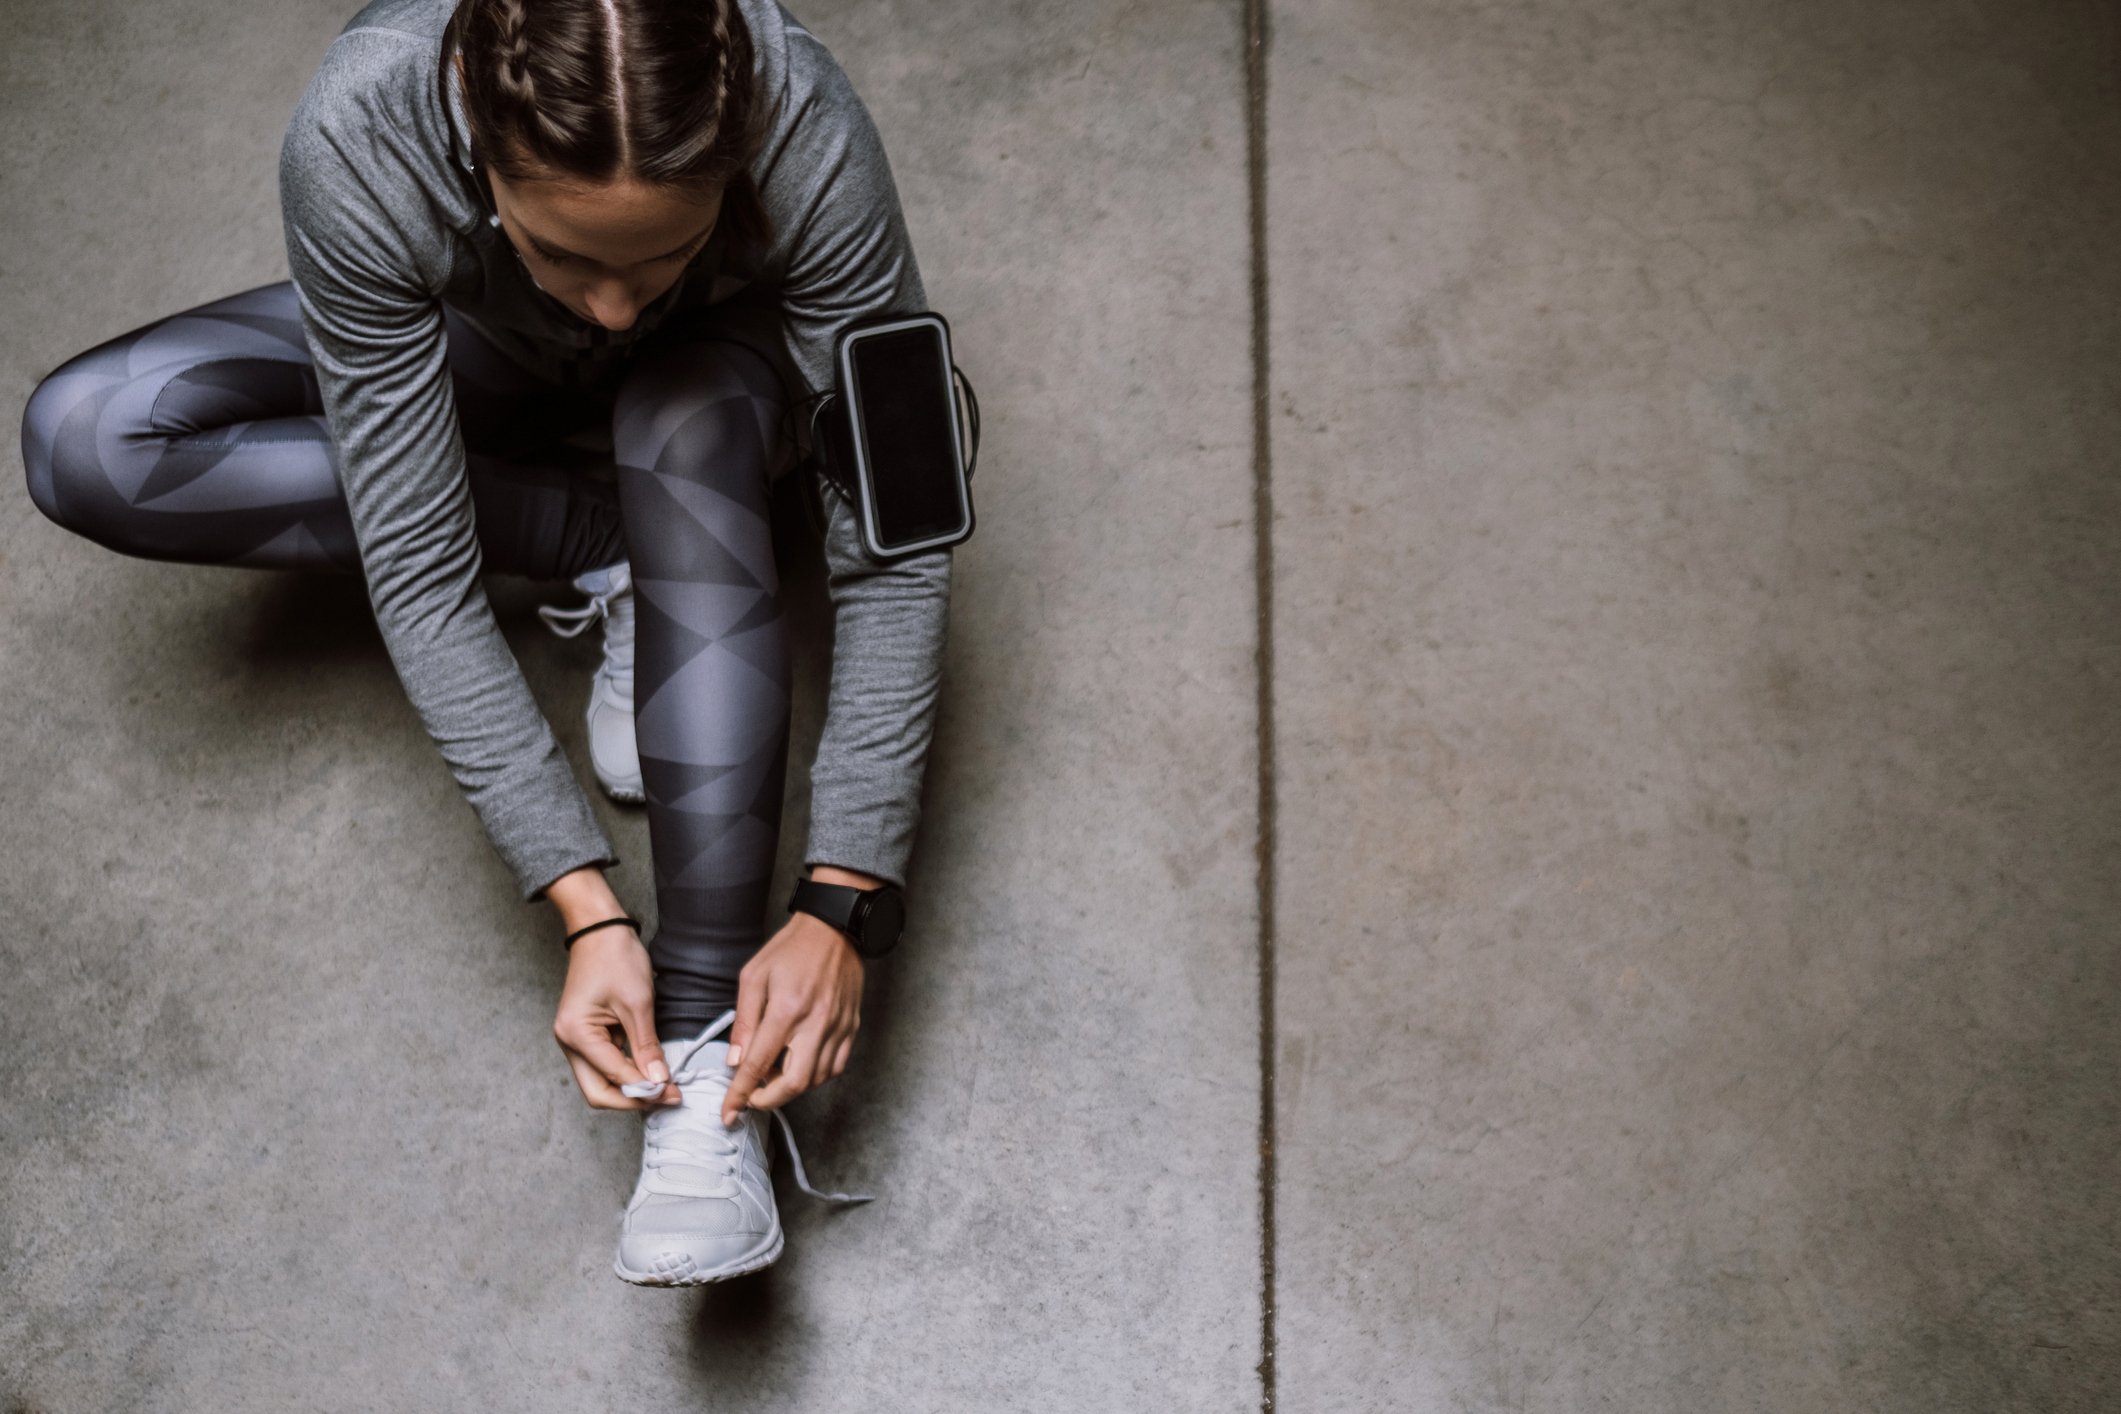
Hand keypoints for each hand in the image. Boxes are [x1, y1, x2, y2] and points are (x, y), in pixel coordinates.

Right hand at [553, 925, 678, 1110]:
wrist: (601, 931)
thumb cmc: (616, 958)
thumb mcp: (638, 1003)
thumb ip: (647, 1046)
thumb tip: (658, 1082)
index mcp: (576, 1034)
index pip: (614, 1076)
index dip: (645, 1090)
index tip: (674, 1094)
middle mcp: (569, 1042)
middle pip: (598, 1092)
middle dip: (632, 1100)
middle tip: (667, 1098)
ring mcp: (575, 1040)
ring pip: (600, 1082)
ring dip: (630, 1089)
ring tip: (664, 1087)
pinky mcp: (586, 1036)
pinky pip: (605, 1065)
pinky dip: (627, 1073)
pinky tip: (650, 1071)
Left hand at [721, 904, 865, 1124]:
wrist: (835, 928)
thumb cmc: (791, 949)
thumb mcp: (754, 977)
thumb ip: (744, 1022)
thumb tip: (736, 1060)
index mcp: (787, 1009)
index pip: (759, 1064)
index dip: (740, 1093)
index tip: (729, 1113)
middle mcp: (816, 1023)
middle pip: (795, 1083)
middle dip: (769, 1100)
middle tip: (752, 1096)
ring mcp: (838, 1027)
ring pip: (817, 1079)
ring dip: (791, 1088)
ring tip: (774, 1075)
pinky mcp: (852, 1026)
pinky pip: (836, 1066)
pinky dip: (816, 1076)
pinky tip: (801, 1066)